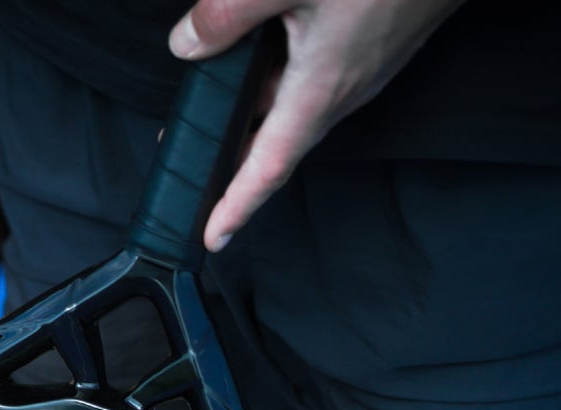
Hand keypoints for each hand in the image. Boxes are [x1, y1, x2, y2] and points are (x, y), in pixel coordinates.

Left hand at [170, 0, 464, 249]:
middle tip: (192, 166)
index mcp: (321, 88)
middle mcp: (346, 90)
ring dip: (256, 119)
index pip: (270, 165)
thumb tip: (188, 43)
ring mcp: (364, 72)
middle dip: (233, 162)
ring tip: (213, 112)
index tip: (215, 236)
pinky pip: (316, 84)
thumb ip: (229, 14)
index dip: (238, 206)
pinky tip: (264, 63)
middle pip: (278, 143)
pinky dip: (281, 88)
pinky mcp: (373, 50)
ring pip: (297, 110)